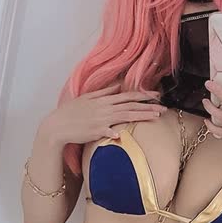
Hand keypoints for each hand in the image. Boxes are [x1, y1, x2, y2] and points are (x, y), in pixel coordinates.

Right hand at [38, 82, 162, 145]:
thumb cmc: (72, 112)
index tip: (157, 96)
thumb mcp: (87, 98)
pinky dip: (114, 133)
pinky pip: (107, 132)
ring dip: (142, 116)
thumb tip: (117, 86)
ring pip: (126, 116)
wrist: (58, 125)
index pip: (127, 96)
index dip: (143, 96)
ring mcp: (101, 119)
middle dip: (148, 106)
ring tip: (156, 117)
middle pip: (131, 106)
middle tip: (163, 109)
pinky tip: (123, 135)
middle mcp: (105, 108)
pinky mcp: (95, 130)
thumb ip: (103, 92)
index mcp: (104, 100)